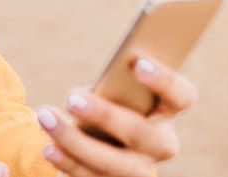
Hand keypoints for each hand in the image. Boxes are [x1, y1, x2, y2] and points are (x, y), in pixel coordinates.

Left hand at [35, 56, 196, 176]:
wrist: (101, 144)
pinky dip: (68, 163)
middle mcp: (161, 144)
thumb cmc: (109, 103)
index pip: (182, 96)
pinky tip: (49, 148)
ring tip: (45, 117)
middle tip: (71, 98)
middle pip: (141, 133)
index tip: (137, 62)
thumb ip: (113, 86)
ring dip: (73, 141)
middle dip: (104, 115)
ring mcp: (141, 171)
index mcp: (167, 111)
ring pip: (113, 164)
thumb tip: (99, 84)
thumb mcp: (113, 91)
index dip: (164, 80)